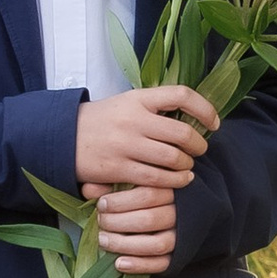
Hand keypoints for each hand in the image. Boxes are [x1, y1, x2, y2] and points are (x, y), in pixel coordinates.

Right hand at [75, 85, 217, 194]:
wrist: (62, 136)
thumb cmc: (102, 120)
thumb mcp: (127, 102)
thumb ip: (155, 107)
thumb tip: (193, 118)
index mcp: (138, 98)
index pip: (181, 95)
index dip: (205, 108)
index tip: (214, 122)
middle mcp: (134, 119)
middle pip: (182, 133)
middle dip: (198, 145)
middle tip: (200, 150)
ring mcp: (126, 145)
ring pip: (172, 159)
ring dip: (187, 167)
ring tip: (187, 168)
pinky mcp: (118, 169)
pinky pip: (155, 179)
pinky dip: (173, 182)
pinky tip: (178, 181)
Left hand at [94, 181, 180, 277]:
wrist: (182, 215)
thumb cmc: (147, 197)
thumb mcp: (133, 185)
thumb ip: (111, 184)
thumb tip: (87, 189)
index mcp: (171, 191)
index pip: (149, 194)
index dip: (122, 201)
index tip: (102, 204)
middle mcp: (179, 214)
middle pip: (151, 219)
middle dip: (119, 223)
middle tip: (100, 222)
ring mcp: (181, 237)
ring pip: (157, 244)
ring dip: (126, 244)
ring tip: (103, 241)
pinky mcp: (178, 257)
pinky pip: (161, 264)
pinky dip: (139, 265)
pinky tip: (119, 263)